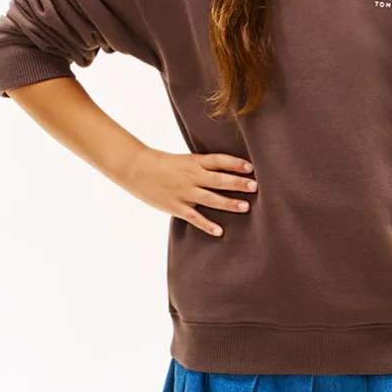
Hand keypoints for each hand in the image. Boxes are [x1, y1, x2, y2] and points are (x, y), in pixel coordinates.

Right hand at [119, 147, 256, 236]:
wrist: (136, 168)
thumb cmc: (163, 163)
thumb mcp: (185, 159)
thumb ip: (203, 166)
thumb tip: (227, 170)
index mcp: (195, 162)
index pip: (219, 161)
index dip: (235, 163)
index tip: (251, 167)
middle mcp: (192, 176)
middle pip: (219, 180)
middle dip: (238, 183)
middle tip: (255, 186)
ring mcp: (184, 192)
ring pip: (211, 198)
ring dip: (229, 203)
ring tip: (246, 207)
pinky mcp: (176, 206)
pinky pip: (194, 217)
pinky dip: (207, 225)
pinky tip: (220, 231)